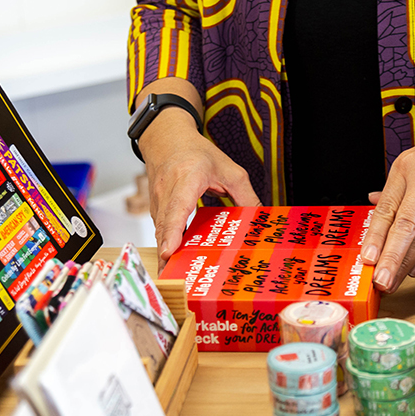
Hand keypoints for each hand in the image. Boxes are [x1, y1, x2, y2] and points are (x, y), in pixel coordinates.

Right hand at [139, 108, 259, 268]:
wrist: (167, 138)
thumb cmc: (196, 153)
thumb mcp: (230, 170)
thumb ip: (246, 195)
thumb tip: (260, 220)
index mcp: (187, 178)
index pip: (177, 208)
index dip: (172, 232)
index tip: (169, 251)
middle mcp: (166, 191)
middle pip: (165, 226)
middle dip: (167, 253)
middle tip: (173, 277)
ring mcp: (156, 200)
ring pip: (160, 230)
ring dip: (166, 252)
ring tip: (174, 276)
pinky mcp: (154, 208)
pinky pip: (160, 229)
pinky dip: (166, 244)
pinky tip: (175, 261)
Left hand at [360, 97, 414, 292]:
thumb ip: (397, 186)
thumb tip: (372, 201)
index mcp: (407, 167)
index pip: (386, 209)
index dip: (375, 237)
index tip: (367, 259)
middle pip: (405, 225)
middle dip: (390, 256)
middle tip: (380, 279)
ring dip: (409, 260)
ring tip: (396, 280)